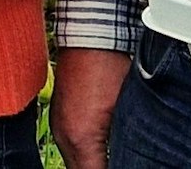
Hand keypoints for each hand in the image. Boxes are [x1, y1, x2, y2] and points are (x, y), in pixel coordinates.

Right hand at [50, 47, 132, 168]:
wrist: (88, 35)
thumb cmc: (108, 65)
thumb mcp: (126, 110)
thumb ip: (126, 143)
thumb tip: (132, 157)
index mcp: (80, 140)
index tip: (129, 165)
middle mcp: (63, 137)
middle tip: (123, 162)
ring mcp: (58, 127)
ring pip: (75, 163)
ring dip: (92, 164)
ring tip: (112, 159)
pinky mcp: (59, 118)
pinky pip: (70, 147)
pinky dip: (85, 153)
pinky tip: (102, 149)